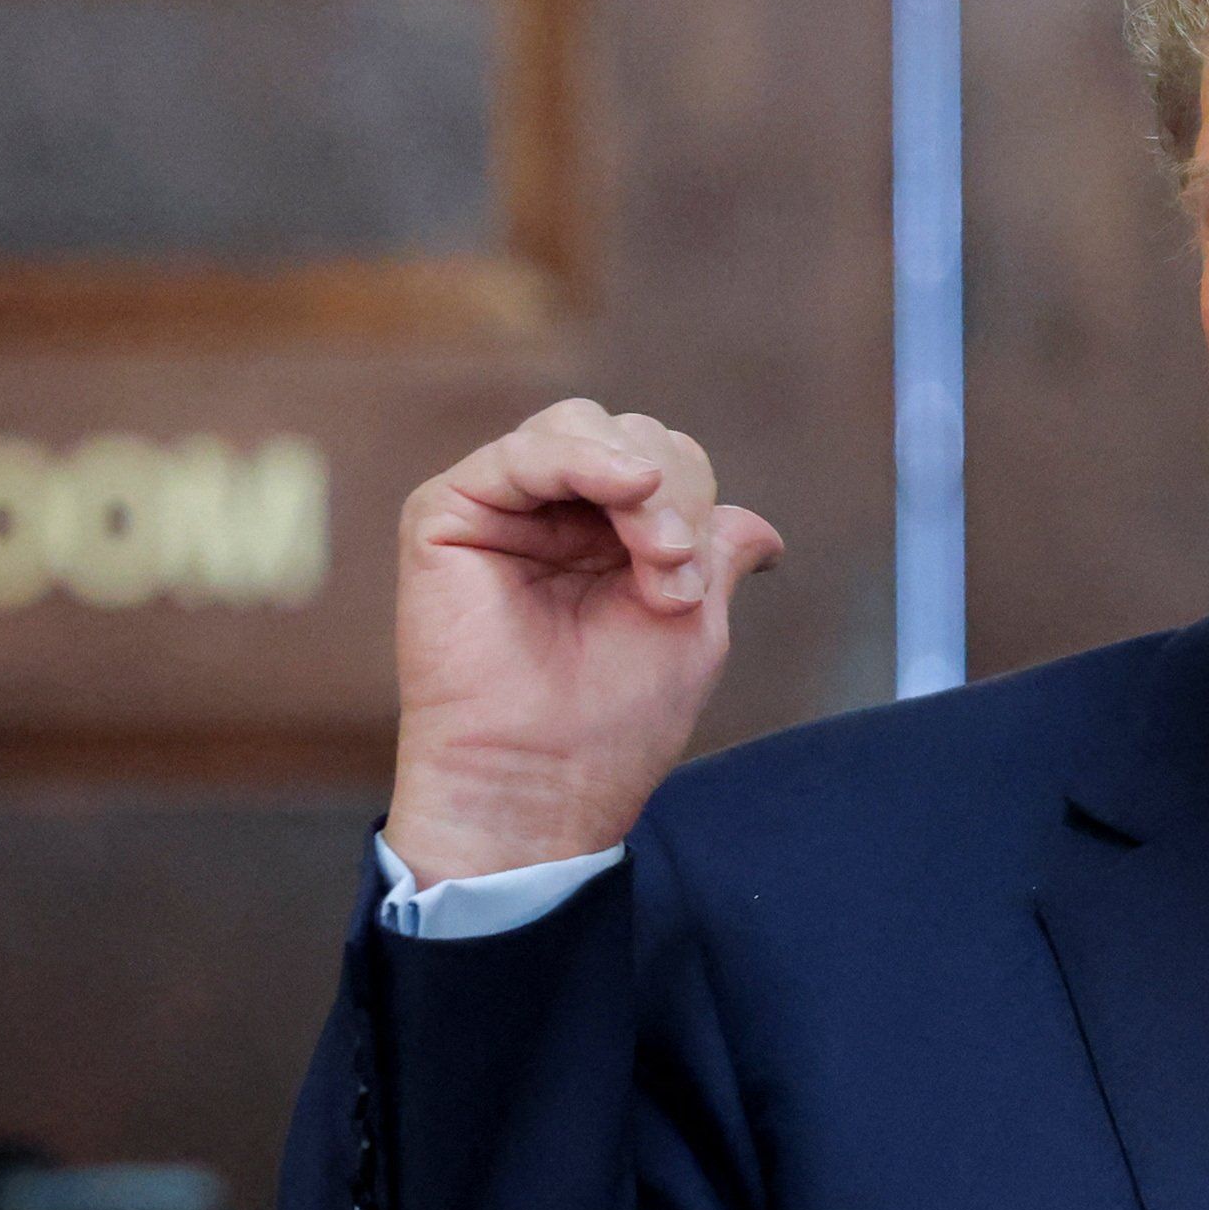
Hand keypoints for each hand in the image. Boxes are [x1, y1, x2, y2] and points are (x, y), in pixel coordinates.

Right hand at [387, 401, 783, 886]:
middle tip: (675, 573)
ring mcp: (498, 511)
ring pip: (579, 426)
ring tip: (656, 556)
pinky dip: (583, 458)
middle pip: (629, 436)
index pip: (666, 464)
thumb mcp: (692, 624)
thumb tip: (762, 528)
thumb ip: (716, 555)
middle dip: (674, 492)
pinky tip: (628, 487)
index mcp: (604, 542)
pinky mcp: (446, 515)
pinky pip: (521, 451)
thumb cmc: (608, 724)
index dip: (695, 502)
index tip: (693, 588)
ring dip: (639, 482)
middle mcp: (550, 518)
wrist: (536, 783)